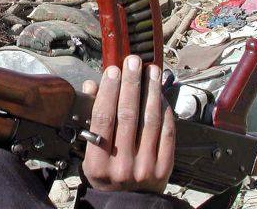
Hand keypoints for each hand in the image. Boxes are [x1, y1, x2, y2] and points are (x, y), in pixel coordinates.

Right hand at [81, 55, 174, 192]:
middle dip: (131, 83)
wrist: (129, 203)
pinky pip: (167, 133)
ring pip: (150, 120)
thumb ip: (91, 121)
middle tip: (133, 62)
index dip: (108, 91)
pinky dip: (164, 111)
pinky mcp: (164, 167)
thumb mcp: (89, 155)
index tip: (112, 71)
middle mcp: (122, 164)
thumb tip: (93, 86)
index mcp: (98, 162)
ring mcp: (145, 166)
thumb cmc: (107, 176)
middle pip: (127, 115)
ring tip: (151, 71)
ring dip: (151, 91)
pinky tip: (161, 95)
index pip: (103, 119)